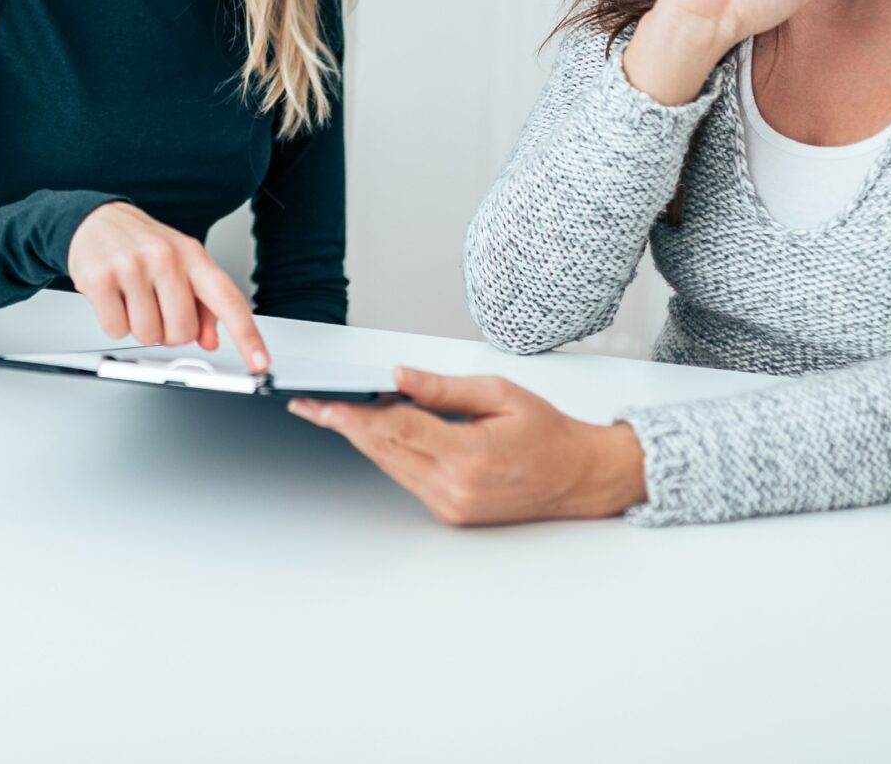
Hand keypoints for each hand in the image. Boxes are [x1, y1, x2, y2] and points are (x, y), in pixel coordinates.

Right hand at [66, 201, 269, 372]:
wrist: (97, 220)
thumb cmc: (144, 245)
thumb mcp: (181, 264)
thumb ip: (203, 304)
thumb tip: (211, 340)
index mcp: (193, 256)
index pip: (227, 300)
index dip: (247, 335)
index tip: (260, 363)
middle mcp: (165, 257)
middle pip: (182, 332)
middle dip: (169, 332)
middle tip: (157, 309)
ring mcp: (132, 266)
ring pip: (148, 335)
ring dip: (140, 328)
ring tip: (134, 300)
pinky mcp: (100, 278)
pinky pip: (116, 330)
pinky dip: (115, 324)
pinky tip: (115, 299)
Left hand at [288, 368, 646, 524]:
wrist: (578, 478)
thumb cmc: (547, 433)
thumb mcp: (499, 394)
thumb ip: (443, 389)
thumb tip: (398, 378)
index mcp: (470, 455)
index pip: (398, 431)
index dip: (355, 417)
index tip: (324, 407)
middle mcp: (456, 487)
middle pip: (385, 450)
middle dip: (346, 426)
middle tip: (312, 405)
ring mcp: (451, 505)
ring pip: (391, 465)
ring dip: (364, 438)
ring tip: (336, 411)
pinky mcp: (450, 513)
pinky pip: (407, 477)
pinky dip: (391, 452)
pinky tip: (379, 431)